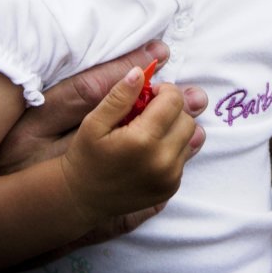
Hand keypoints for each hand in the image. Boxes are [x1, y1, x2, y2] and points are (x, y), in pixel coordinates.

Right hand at [0, 41, 206, 175]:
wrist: (81, 199)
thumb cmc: (85, 156)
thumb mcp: (95, 122)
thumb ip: (120, 96)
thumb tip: (140, 73)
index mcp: (142, 140)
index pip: (174, 100)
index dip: (163, 91)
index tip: (147, 96)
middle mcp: (162, 161)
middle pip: (186, 118)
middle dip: (171, 110)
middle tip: (148, 114)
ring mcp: (169, 177)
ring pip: (190, 137)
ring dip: (174, 129)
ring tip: (150, 132)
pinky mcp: (171, 188)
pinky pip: (185, 156)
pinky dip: (173, 148)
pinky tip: (151, 150)